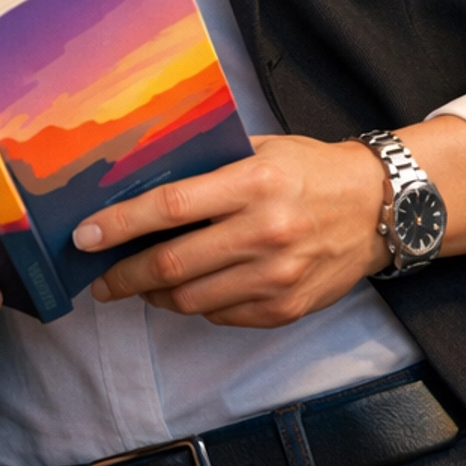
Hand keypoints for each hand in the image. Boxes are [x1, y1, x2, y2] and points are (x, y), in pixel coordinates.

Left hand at [76, 134, 386, 328]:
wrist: (380, 209)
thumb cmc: (312, 171)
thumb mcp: (263, 150)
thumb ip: (209, 164)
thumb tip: (142, 179)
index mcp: (255, 183)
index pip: (171, 206)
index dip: (120, 224)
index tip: (85, 236)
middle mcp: (265, 232)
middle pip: (171, 264)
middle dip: (122, 275)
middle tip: (99, 278)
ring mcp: (277, 277)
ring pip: (191, 300)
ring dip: (153, 296)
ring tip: (138, 285)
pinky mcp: (285, 308)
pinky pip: (221, 316)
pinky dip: (195, 306)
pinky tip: (187, 291)